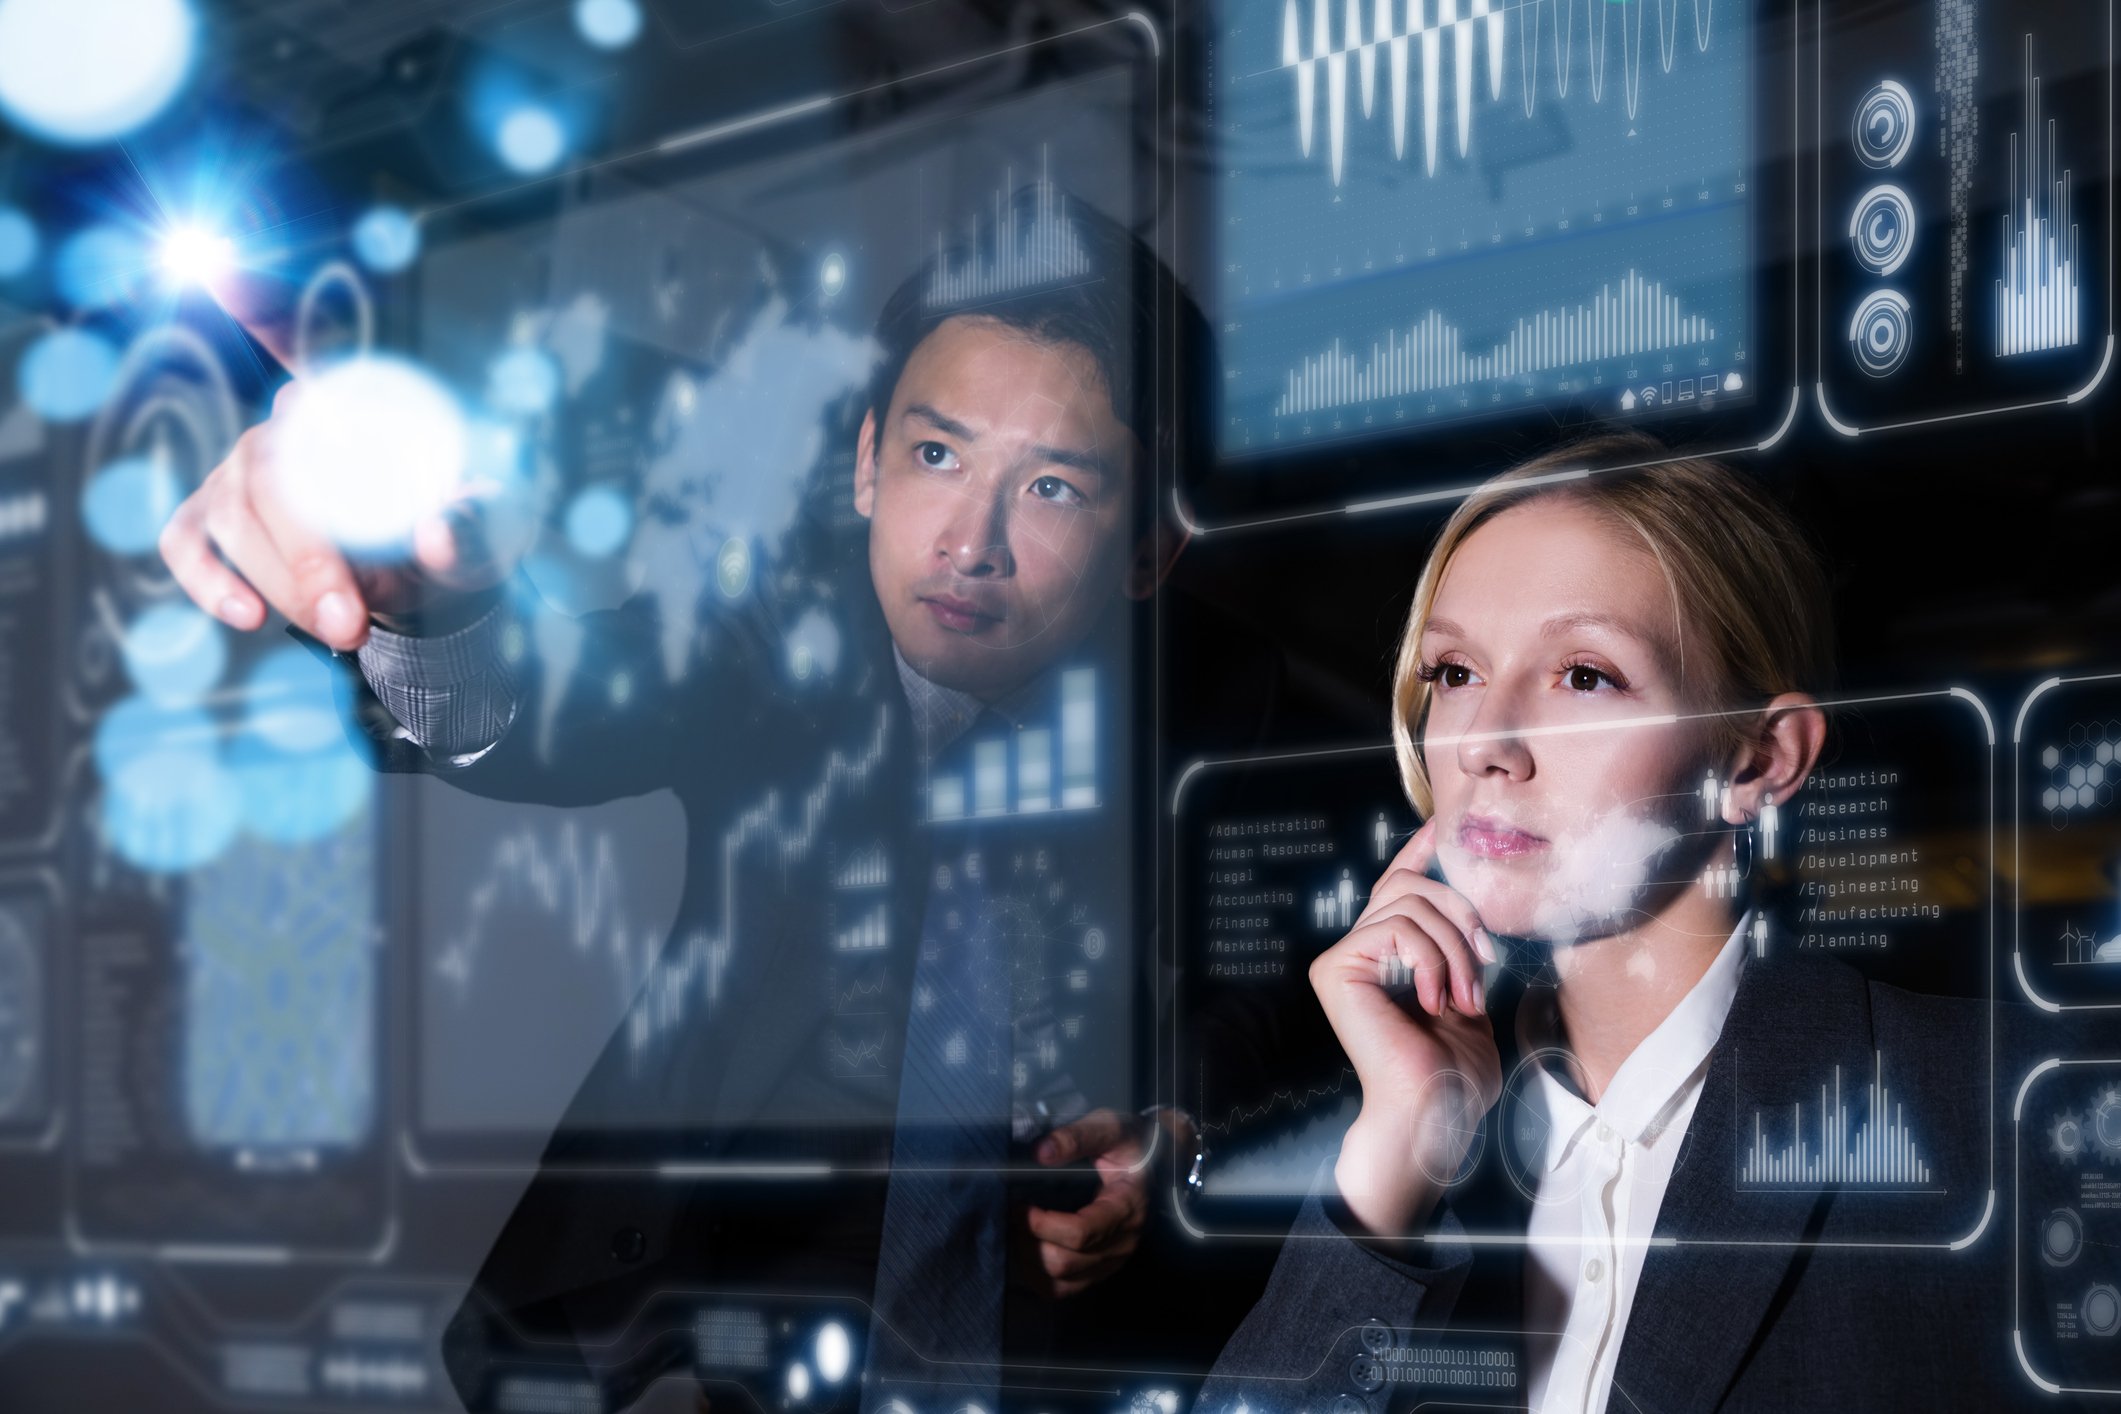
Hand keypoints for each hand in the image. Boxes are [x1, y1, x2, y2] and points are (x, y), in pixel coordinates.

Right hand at [158, 275, 527, 649]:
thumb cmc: (457, 536)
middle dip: (308, 553)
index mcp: (353, 404)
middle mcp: (286, 425)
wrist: (431, 589)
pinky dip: (210, 582)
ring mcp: (239, 469)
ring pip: (234, 516)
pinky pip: (188, 542)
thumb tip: (438, 537)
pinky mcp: (211, 518)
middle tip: (352, 617)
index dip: (259, 308)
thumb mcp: (490, 529)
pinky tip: (249, 616)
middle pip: (272, 469)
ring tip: (344, 629)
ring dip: (282, 581)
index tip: (218, 272)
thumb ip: (476, 527)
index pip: (301, 339)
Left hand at [1020, 1108, 1152, 1297]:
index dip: (1042, 1224)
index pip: (1080, 1234)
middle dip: (1029, 1242)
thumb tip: (1040, 1152)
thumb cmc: (1129, 1145)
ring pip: (1059, 1282)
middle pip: (1064, 1263)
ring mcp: (1111, 1262)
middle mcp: (1122, 1244)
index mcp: (1126, 1209)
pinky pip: (1063, 1289)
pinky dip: (1039, 1274)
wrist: (1154, 1164)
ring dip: (1030, 1260)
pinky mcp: (1100, 1271)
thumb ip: (1077, 1136)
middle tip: (1013, 1215)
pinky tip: (1029, 1248)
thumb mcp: (1110, 1128)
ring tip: (1018, 1231)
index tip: (1021, 1205)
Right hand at [1310, 820, 1502, 1237]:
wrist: (1435, 1114)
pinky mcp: (1335, 968)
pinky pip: (1397, 928)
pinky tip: (1436, 999)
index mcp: (1382, 958)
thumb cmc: (1453, 1073)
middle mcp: (1353, 952)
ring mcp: (1340, 959)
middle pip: (1410, 884)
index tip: (1439, 828)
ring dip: (1455, 947)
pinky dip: (1431, 959)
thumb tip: (1471, 910)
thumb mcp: (1468, 998)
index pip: (1397, 888)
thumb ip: (1459, 952)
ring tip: (1466, 995)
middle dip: (1461, 912)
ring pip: (1409, 902)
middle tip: (1485, 961)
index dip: (1416, 852)